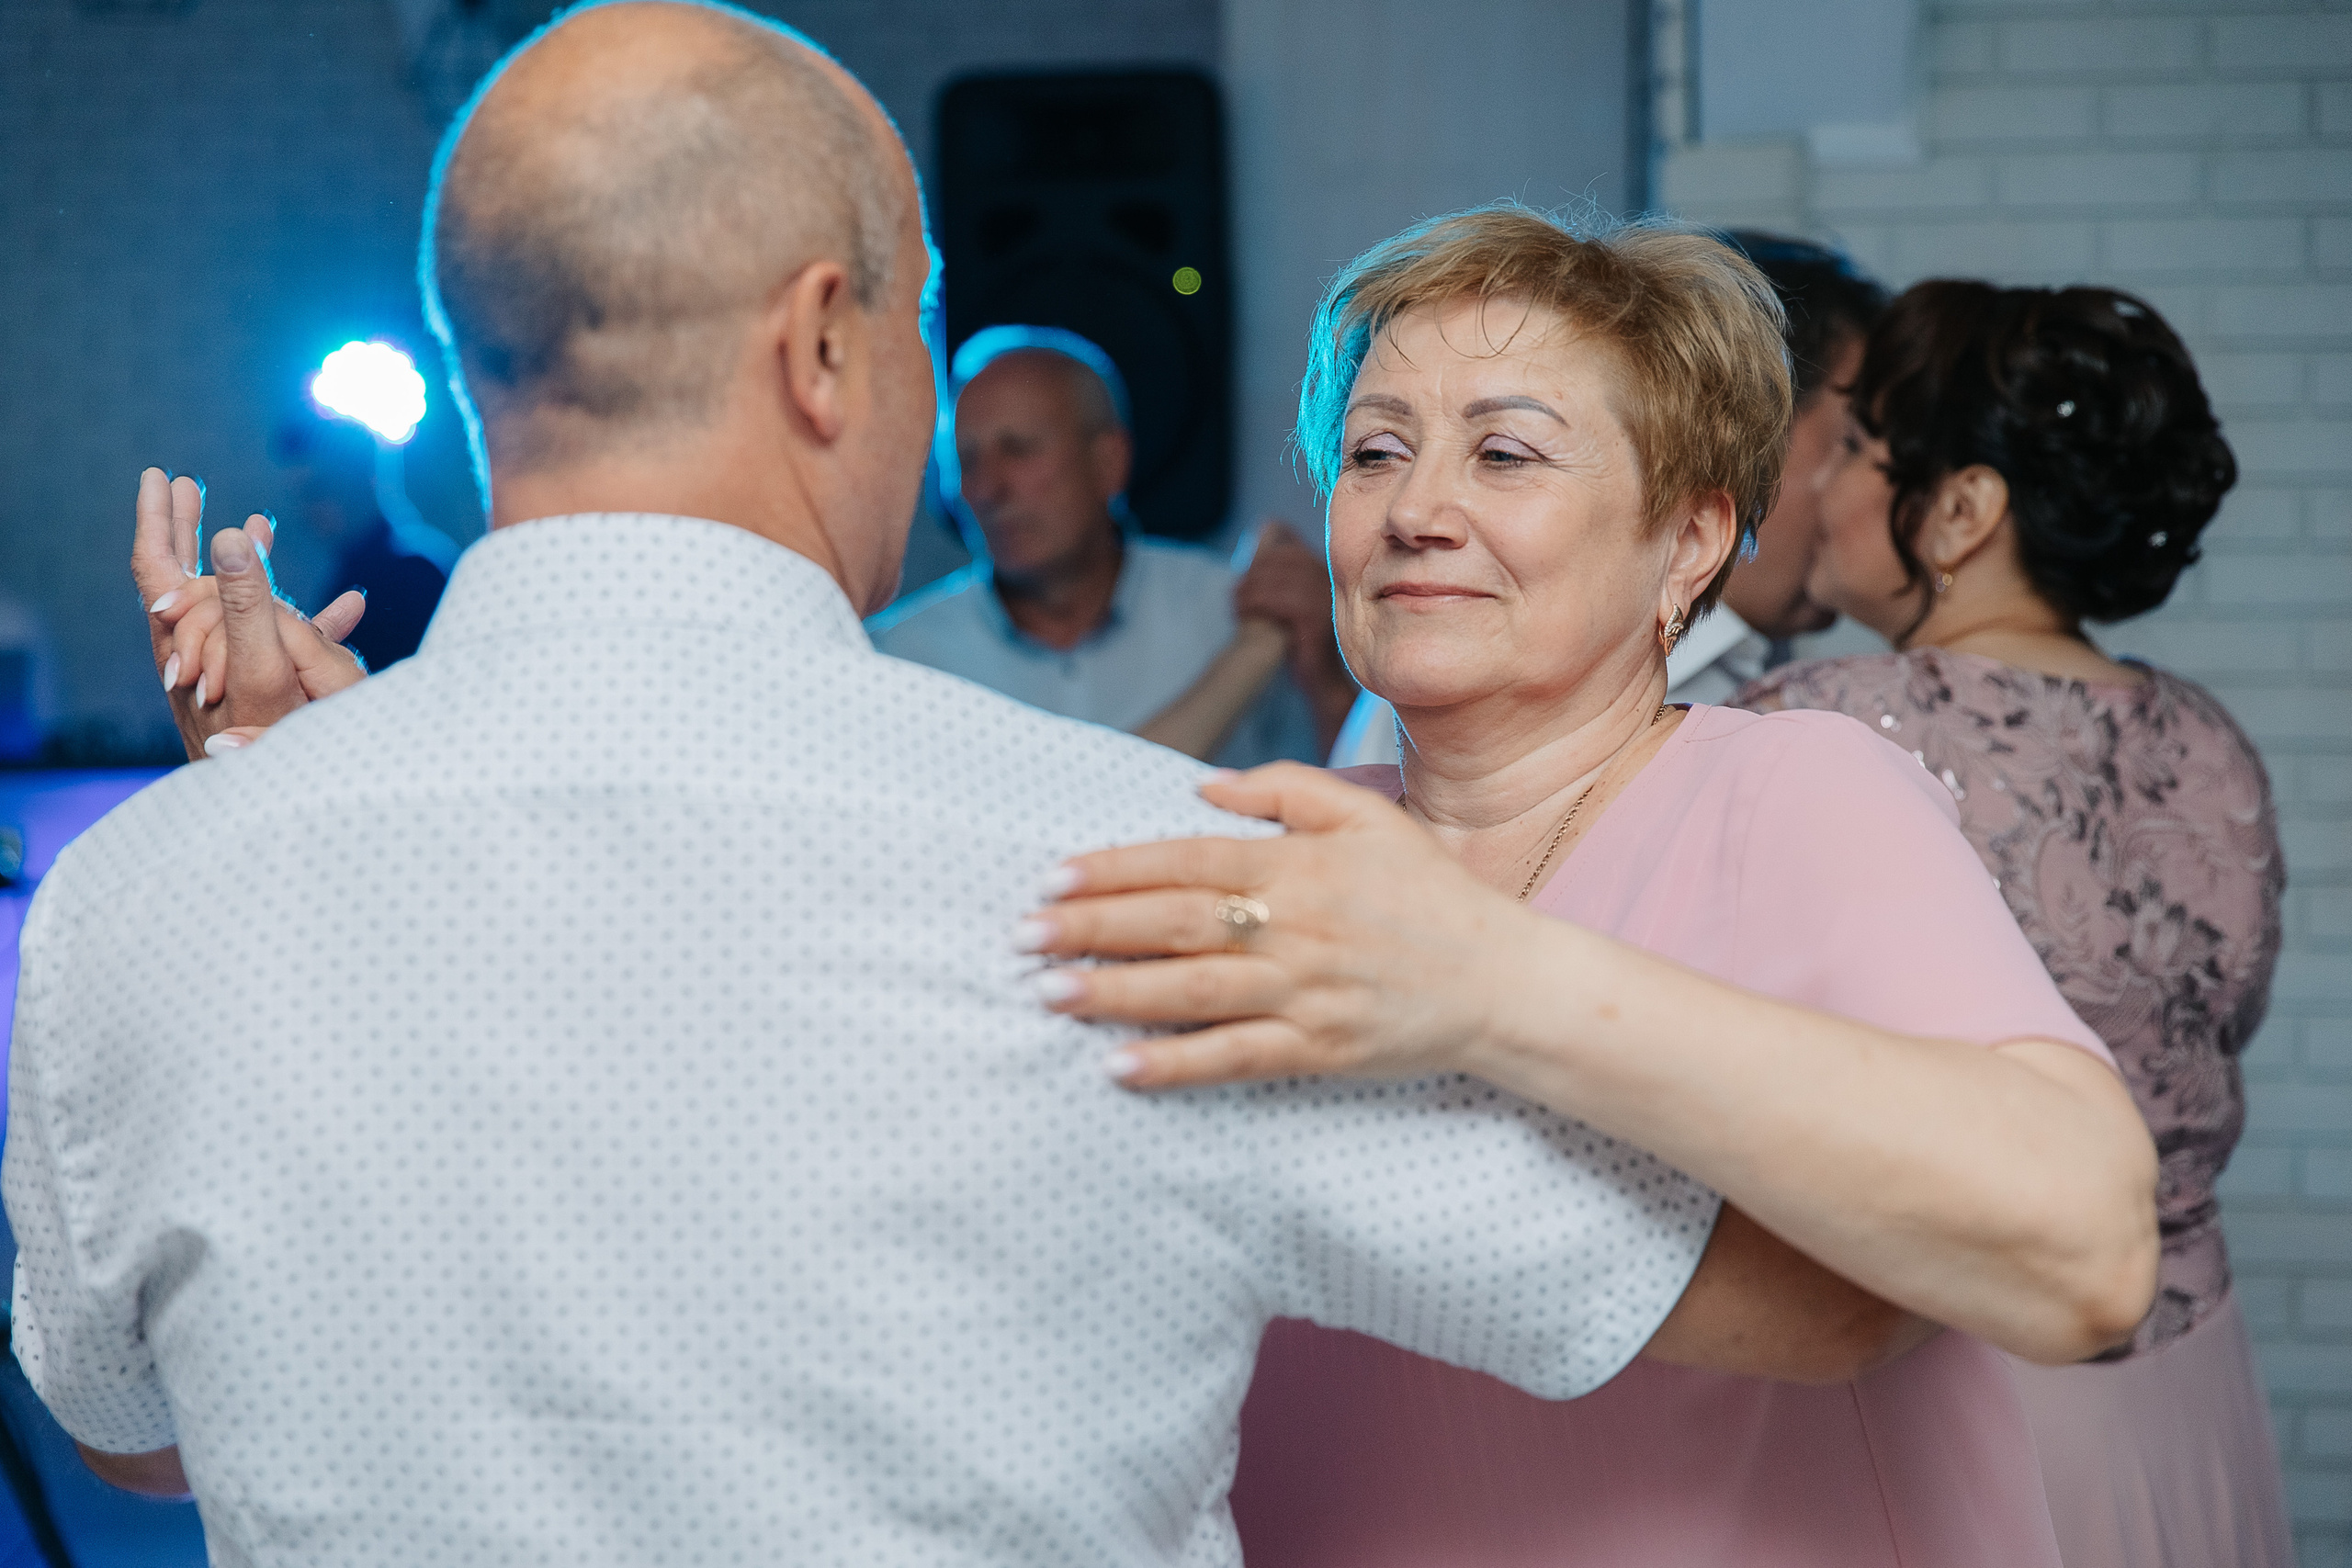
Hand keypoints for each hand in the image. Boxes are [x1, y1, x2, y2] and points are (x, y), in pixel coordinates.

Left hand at [132, 468, 368, 759]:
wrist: (291, 816)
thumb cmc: (280, 751)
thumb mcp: (268, 669)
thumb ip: (250, 606)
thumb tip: (232, 538)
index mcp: (190, 650)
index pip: (158, 574)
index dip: (156, 526)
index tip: (163, 479)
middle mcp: (204, 664)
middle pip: (183, 585)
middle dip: (186, 532)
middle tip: (183, 483)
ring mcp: (236, 684)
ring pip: (235, 613)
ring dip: (247, 567)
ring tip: (257, 523)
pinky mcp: (274, 705)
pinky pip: (287, 652)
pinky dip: (308, 619)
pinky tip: (350, 606)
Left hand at [1016, 763, 1540, 1087]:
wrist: (1503, 979)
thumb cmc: (1428, 893)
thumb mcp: (1366, 816)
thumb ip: (1284, 791)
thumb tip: (1203, 788)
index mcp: (1299, 867)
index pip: (1186, 863)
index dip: (1113, 870)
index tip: (1051, 880)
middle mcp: (1295, 928)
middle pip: (1174, 924)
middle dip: (1091, 931)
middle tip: (1023, 940)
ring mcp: (1305, 993)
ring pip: (1192, 993)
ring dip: (1115, 994)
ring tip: (1049, 995)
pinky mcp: (1318, 1051)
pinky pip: (1234, 1059)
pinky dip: (1176, 1065)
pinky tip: (1120, 1068)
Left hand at [1231, 520, 1331, 632]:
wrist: (1320, 677)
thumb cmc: (1300, 635)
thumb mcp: (1291, 593)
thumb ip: (1282, 559)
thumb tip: (1268, 523)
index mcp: (1327, 570)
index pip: (1289, 551)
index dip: (1260, 562)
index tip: (1241, 580)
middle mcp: (1331, 580)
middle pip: (1283, 563)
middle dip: (1252, 576)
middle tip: (1232, 594)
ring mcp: (1327, 598)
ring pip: (1279, 581)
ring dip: (1249, 592)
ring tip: (1235, 606)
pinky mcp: (1318, 618)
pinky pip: (1282, 601)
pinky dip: (1257, 604)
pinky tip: (1244, 615)